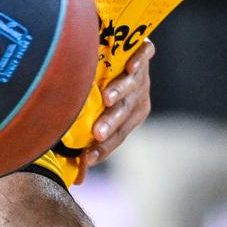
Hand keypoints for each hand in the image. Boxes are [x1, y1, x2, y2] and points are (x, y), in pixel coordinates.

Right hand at [78, 40, 152, 179]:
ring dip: (121, 91)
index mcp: (132, 115)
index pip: (119, 135)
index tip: (87, 158)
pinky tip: (131, 67)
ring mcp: (142, 73)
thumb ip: (89, 139)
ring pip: (134, 84)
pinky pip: (146, 54)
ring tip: (107, 98)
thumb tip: (80, 179)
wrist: (119, 47)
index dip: (104, 147)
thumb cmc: (104, 86)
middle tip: (97, 132)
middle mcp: (139, 96)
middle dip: (111, 122)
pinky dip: (141, 60)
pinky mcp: (143, 49)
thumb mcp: (97, 114)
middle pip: (126, 112)